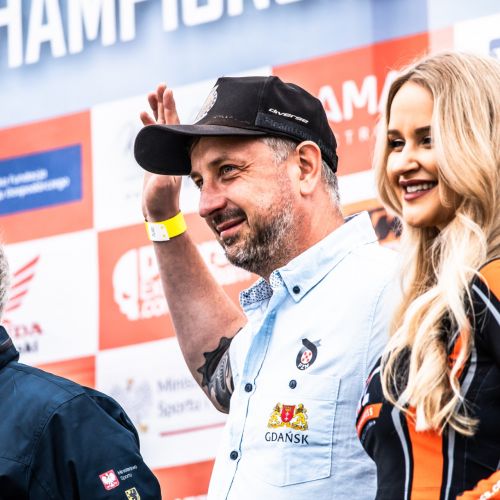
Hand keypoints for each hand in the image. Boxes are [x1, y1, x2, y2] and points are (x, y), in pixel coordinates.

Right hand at [140, 84, 182, 221]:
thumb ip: (162, 178)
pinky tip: (144, 113)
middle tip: (161, 86)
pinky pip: (154, 135)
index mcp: (176, 154)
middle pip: (170, 121)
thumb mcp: (161, 189)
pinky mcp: (157, 157)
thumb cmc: (161, 201)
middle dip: (165, 103)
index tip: (169, 92)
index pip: (174, 126)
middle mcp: (173, 151)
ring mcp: (165, 153)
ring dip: (157, 110)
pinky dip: (149, 123)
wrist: (158, 211)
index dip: (171, 109)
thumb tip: (161, 169)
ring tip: (151, 93)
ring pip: (162, 126)